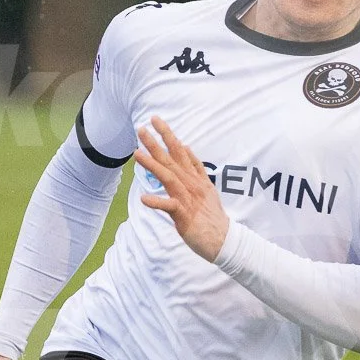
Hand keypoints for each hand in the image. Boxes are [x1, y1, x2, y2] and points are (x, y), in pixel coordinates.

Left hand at [135, 116, 230, 262]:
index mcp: (194, 177)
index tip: (155, 120)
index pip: (179, 151)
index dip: (167, 135)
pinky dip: (157, 202)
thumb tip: (186, 147)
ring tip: (136, 154)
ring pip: (168, 177)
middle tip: (141, 129)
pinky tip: (144, 198)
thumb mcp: (206, 186)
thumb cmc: (211, 214)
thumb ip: (196, 167)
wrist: (223, 239)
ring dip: (152, 165)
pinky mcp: (185, 215)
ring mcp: (188, 198)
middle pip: (171, 160)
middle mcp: (191, 184)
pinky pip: (170, 207)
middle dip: (156, 144)